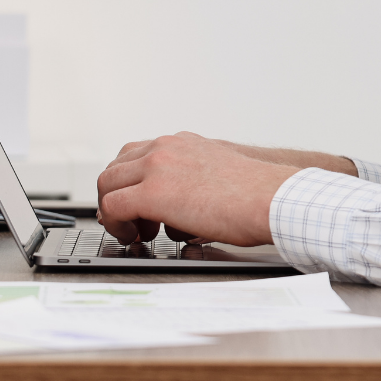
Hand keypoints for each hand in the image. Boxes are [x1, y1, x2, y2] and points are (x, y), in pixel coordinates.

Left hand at [96, 132, 300, 246]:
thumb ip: (197, 180)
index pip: (137, 154)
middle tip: (132, 222)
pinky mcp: (152, 193)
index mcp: (183, 143)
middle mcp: (166, 148)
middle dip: (117, 195)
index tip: (135, 204)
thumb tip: (185, 206)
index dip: (130, 182)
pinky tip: (134, 237)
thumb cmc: (259, 195)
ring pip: (108, 184)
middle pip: (117, 167)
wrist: (273, 198)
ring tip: (134, 232)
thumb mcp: (222, 173)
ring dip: (115, 211)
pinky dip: (116, 225)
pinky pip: (113, 207)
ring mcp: (156, 167)